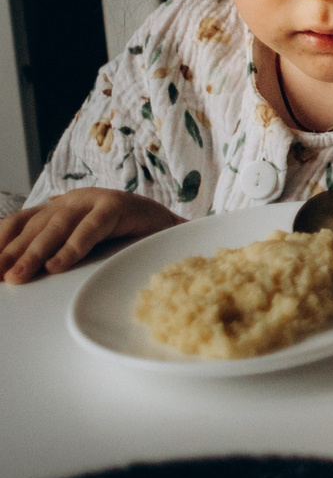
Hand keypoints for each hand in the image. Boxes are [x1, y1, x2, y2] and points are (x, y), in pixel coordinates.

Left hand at [0, 189, 181, 283]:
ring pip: (58, 225)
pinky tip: (58, 265)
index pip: (18, 224)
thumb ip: (50, 256)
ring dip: (36, 253)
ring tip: (19, 276)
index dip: (0, 243)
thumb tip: (12, 278)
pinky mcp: (118, 204)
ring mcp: (94, 199)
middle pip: (34, 227)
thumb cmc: (120, 245)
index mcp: (56, 210)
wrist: (169, 233)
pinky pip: (92, 226)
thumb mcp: (77, 250)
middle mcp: (70, 201)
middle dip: (12, 254)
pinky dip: (74, 246)